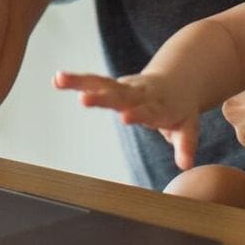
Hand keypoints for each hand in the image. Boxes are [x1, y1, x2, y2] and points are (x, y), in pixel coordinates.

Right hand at [53, 70, 199, 169]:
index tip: (125, 117)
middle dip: (102, 98)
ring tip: (60, 79)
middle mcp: (139, 94)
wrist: (177, 81)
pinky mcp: (113, 84)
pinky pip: (94, 81)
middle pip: (120, 95)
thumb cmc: (180, 110)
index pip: (148, 111)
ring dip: (81, 82)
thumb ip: (185, 144)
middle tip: (83, 100)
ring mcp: (125, 87)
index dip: (138, 114)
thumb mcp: (188, 127)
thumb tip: (185, 164)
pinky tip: (56, 79)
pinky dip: (77, 80)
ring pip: (103, 83)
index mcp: (159, 106)